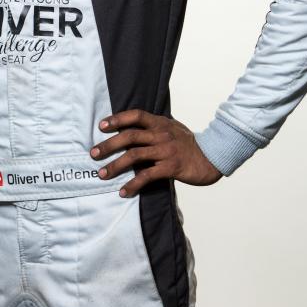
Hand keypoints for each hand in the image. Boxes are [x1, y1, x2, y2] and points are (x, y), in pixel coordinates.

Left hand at [90, 109, 221, 196]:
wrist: (213, 157)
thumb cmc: (190, 144)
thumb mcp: (174, 128)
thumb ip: (156, 127)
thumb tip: (135, 127)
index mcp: (161, 123)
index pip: (136, 115)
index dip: (118, 119)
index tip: (102, 125)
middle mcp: (161, 134)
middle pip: (130, 136)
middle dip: (109, 145)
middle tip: (93, 153)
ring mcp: (166, 151)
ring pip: (134, 156)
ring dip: (116, 165)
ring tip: (102, 174)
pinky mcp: (171, 167)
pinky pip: (147, 176)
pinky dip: (133, 184)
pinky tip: (124, 191)